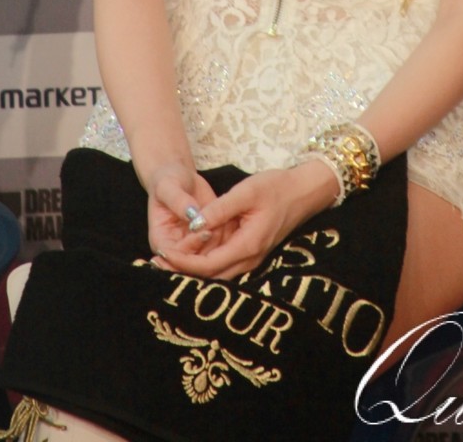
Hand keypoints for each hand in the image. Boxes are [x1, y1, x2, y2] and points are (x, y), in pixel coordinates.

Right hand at [146, 160, 223, 266]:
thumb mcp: (168, 187)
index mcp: (161, 241)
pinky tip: (234, 221)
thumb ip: (178, 201)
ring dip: (222, 243)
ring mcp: (194, 246)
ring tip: (229, 221)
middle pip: (194, 262)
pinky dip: (230, 237)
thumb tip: (192, 215)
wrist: (180, 179)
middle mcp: (178, 249)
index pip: (175, 255)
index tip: (204, 231)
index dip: (190, 247)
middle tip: (221, 228)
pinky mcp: (209, 239)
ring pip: (211, 256)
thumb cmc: (168, 182)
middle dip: (210, 248)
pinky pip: (221, 245)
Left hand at [154, 161, 338, 279]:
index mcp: (248, 245)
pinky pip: (225, 262)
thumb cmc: (277, 187)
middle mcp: (250, 258)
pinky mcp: (252, 249)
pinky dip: (205, 260)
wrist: (305, 191)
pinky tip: (191, 250)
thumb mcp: (247, 191)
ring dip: (193, 267)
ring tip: (168, 258)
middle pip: (211, 275)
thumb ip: (220, 209)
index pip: (208, 265)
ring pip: (217, 271)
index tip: (163, 253)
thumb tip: (194, 224)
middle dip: (183, 270)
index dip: (183, 262)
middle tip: (157, 262)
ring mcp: (252, 256)